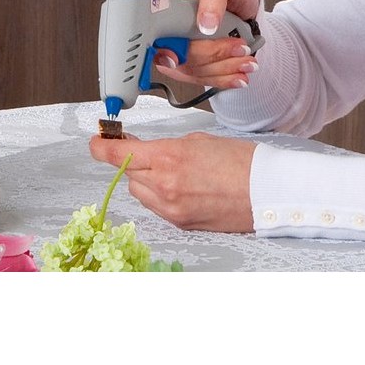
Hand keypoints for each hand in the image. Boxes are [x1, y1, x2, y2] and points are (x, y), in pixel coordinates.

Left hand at [89, 132, 256, 232]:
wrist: (267, 191)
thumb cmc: (240, 161)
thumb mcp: (197, 141)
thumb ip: (163, 146)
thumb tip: (140, 148)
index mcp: (167, 158)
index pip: (117, 154)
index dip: (100, 147)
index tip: (97, 142)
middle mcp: (164, 185)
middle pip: (126, 173)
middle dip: (134, 162)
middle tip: (149, 153)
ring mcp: (170, 208)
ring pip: (139, 191)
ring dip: (146, 180)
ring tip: (175, 172)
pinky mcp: (179, 223)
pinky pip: (155, 207)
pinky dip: (160, 196)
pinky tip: (183, 187)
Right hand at [154, 0, 260, 89]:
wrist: (244, 7)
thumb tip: (205, 22)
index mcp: (163, 4)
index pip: (156, 31)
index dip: (163, 48)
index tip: (176, 58)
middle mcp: (165, 28)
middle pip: (176, 54)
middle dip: (211, 56)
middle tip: (240, 48)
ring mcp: (176, 49)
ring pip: (190, 70)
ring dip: (222, 69)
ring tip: (247, 61)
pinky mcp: (189, 65)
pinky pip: (199, 79)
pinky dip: (222, 79)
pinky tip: (237, 76)